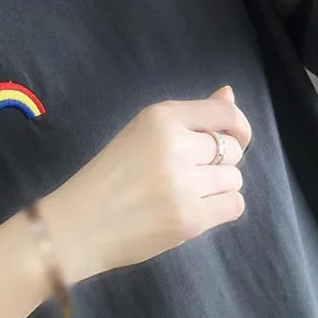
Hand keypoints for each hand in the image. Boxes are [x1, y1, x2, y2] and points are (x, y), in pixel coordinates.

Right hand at [40, 85, 251, 284]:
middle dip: (219, 162)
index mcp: (160, 117)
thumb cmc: (110, 175)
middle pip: (232, 148)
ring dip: (218, 187)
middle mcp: (175, 144)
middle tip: (189, 173)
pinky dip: (220, 208)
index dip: (238, 126)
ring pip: (234, 178)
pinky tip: (195, 209)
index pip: (224, 112)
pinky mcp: (190, 218)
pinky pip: (234, 205)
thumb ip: (190, 115)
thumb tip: (230, 93)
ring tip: (187, 193)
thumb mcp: (143, 133)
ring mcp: (183, 183)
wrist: (79, 224)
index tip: (232, 138)